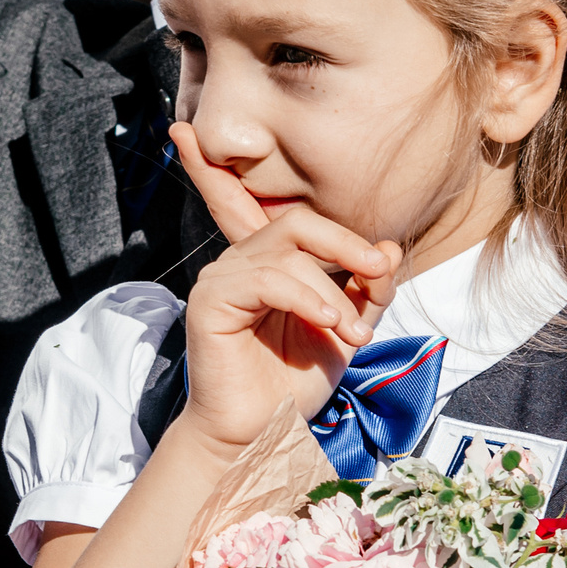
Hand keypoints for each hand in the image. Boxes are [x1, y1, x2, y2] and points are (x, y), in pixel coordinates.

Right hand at [173, 122, 400, 456]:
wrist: (265, 436)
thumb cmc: (294, 384)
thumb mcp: (345, 331)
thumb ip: (365, 290)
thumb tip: (386, 248)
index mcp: (264, 265)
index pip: (237, 202)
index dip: (207, 167)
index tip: (180, 131)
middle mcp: (238, 263)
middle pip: (295, 221)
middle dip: (345, 242)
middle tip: (379, 272)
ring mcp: (222, 278)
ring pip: (289, 250)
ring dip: (334, 290)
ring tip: (354, 332)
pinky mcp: (213, 300)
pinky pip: (269, 278)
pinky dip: (309, 298)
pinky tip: (328, 325)